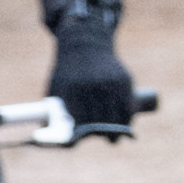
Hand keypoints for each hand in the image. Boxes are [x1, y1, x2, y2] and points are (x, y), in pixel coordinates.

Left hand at [48, 13, 135, 137]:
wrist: (85, 42)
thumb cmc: (68, 70)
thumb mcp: (57, 85)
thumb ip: (57, 108)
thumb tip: (55, 134)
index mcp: (73, 89)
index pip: (81, 118)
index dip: (84, 131)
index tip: (86, 138)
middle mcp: (93, 86)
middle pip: (101, 119)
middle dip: (104, 132)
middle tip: (108, 140)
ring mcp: (110, 82)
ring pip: (117, 113)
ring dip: (119, 129)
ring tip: (116, 138)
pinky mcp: (124, 79)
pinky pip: (128, 103)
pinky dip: (129, 116)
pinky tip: (128, 125)